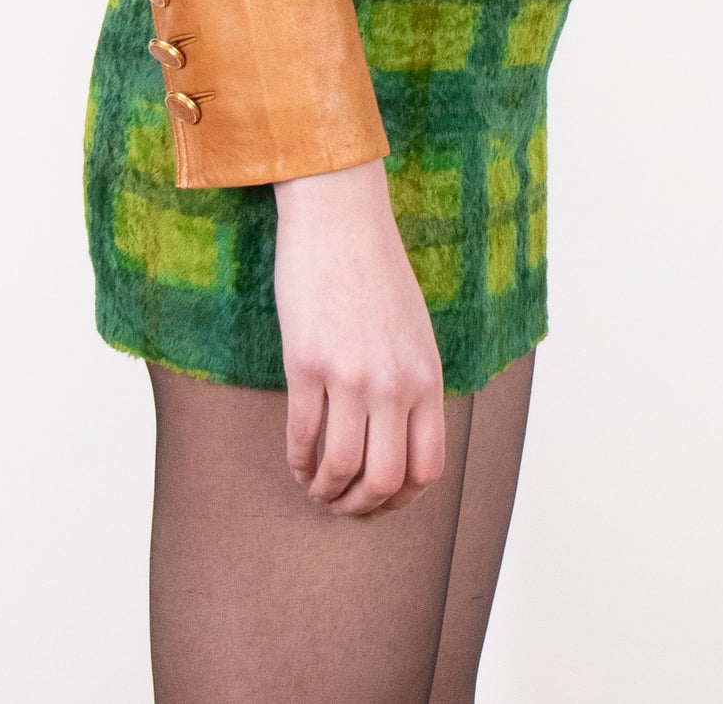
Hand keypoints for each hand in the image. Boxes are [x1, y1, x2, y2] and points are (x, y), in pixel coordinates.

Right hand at [273, 159, 447, 515]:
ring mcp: (351, 375)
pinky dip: (297, 462)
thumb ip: (413, 384)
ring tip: (314, 488)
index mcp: (427, 376)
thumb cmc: (375, 270)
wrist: (340, 215)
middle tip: (341, 505)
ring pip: (340, 468)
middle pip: (384, 481)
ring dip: (324, 491)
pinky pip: (302, 436)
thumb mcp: (415, 330)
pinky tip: (295, 461)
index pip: (426, 468)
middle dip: (360, 506)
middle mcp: (395, 383)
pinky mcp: (307, 362)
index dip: (401, 500)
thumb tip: (398, 443)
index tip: (379, 500)